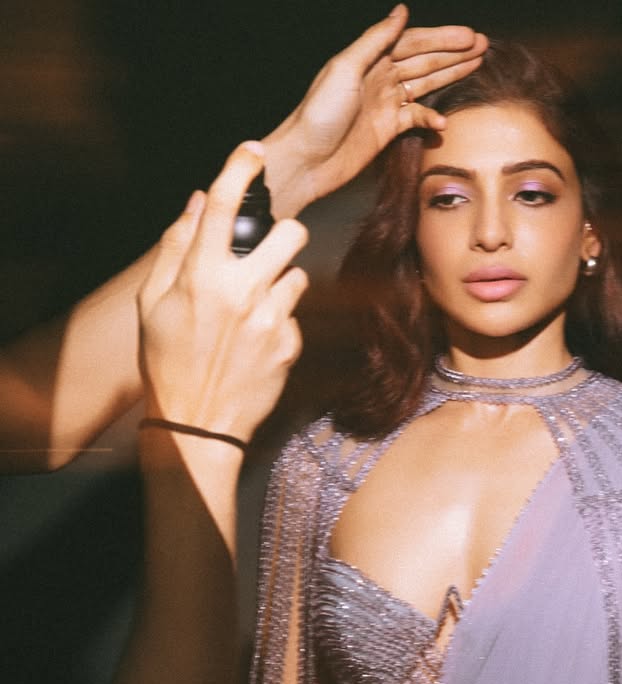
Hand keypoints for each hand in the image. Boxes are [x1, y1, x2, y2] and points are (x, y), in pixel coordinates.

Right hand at [137, 142, 308, 442]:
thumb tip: (197, 203)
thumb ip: (176, 248)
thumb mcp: (153, 302)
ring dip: (281, 279)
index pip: (223, 204)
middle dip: (284, 233)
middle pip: (290, 233)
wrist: (196, 423)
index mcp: (201, 275)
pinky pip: (294, 315)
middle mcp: (241, 292)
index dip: (241, 168)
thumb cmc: (167, 361)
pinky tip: (256, 341)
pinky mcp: (289, 346)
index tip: (254, 153)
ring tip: (255, 304)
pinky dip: (279, 319)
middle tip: (269, 248)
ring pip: (298, 273)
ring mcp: (270, 320)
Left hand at [262, 4, 486, 216]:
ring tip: (477, 66)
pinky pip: (416, 120)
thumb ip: (374, 40)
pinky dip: (431, 120)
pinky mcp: (387, 131)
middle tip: (483, 46)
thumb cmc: (318, 114)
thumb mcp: (345, 69)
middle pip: (424, 60)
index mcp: (369, 59)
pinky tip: (444, 122)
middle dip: (453, 53)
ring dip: (450, 76)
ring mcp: (385, 105)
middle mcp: (380, 78)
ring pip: (425, 85)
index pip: (413, 42)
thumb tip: (401, 12)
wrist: (306, 161)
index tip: (469, 36)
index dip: (442, 38)